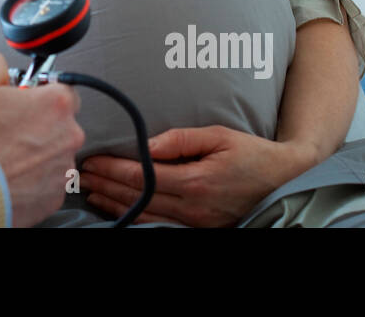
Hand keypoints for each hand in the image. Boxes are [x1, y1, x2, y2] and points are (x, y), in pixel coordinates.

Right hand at [0, 51, 85, 227]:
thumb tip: (1, 67)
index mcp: (56, 105)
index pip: (62, 89)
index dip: (36, 93)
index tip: (19, 101)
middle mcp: (68, 137)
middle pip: (59, 122)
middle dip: (36, 123)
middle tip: (4, 128)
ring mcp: (62, 170)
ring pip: (53, 153)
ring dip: (34, 151)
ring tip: (2, 153)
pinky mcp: (53, 198)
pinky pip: (46, 181)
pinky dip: (30, 178)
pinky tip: (6, 173)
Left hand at [79, 126, 317, 226]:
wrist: (284, 181)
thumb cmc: (252, 153)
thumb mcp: (219, 135)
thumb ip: (180, 139)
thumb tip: (146, 143)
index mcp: (196, 182)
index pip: (142, 176)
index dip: (113, 169)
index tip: (91, 160)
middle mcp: (193, 208)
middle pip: (138, 198)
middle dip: (106, 185)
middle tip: (80, 174)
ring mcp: (195, 223)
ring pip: (144, 216)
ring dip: (113, 204)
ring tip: (90, 191)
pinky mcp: (198, 229)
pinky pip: (158, 225)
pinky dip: (133, 217)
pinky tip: (116, 209)